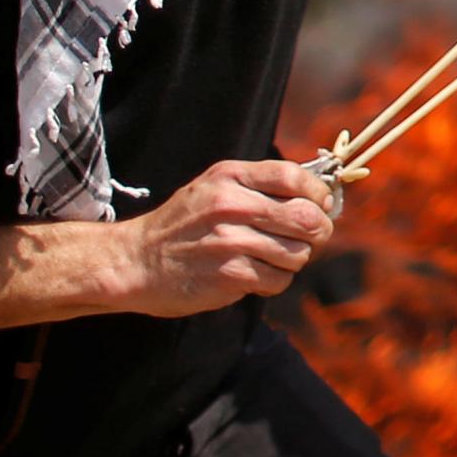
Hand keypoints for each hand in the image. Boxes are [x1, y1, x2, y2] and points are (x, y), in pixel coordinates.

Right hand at [118, 159, 337, 317]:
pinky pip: (279, 279)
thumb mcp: (214, 187)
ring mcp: (230, 241)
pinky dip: (275, 280)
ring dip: (294, 259)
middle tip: (310, 237)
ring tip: (271, 257)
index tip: (321, 205)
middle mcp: (231, 205)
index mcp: (230, 177)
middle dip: (318, 230)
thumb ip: (259, 185)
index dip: (317, 193)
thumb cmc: (183, 224)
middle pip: (306, 217)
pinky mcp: (229, 275)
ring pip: (298, 252)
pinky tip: (255, 275)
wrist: (136, 261)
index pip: (293, 176)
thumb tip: (318, 196)